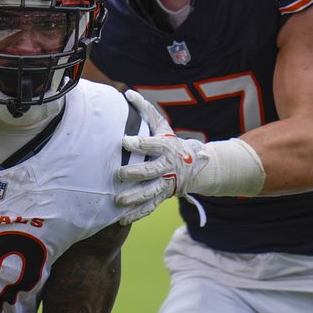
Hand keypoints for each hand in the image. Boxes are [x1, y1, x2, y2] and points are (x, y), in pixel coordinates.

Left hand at [115, 90, 209, 224]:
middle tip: (118, 175)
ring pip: (150, 193)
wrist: (194, 166)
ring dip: (134, 198)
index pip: (152, 145)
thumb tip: (127, 93)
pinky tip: (122, 218)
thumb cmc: (170, 141)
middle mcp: (167, 167)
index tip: (124, 141)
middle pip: (150, 172)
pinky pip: (150, 207)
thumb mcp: (161, 124)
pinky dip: (137, 214)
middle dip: (134, 173)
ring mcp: (165, 184)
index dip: (139, 143)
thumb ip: (145, 110)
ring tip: (118, 201)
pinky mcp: (162, 197)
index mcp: (166, 147)